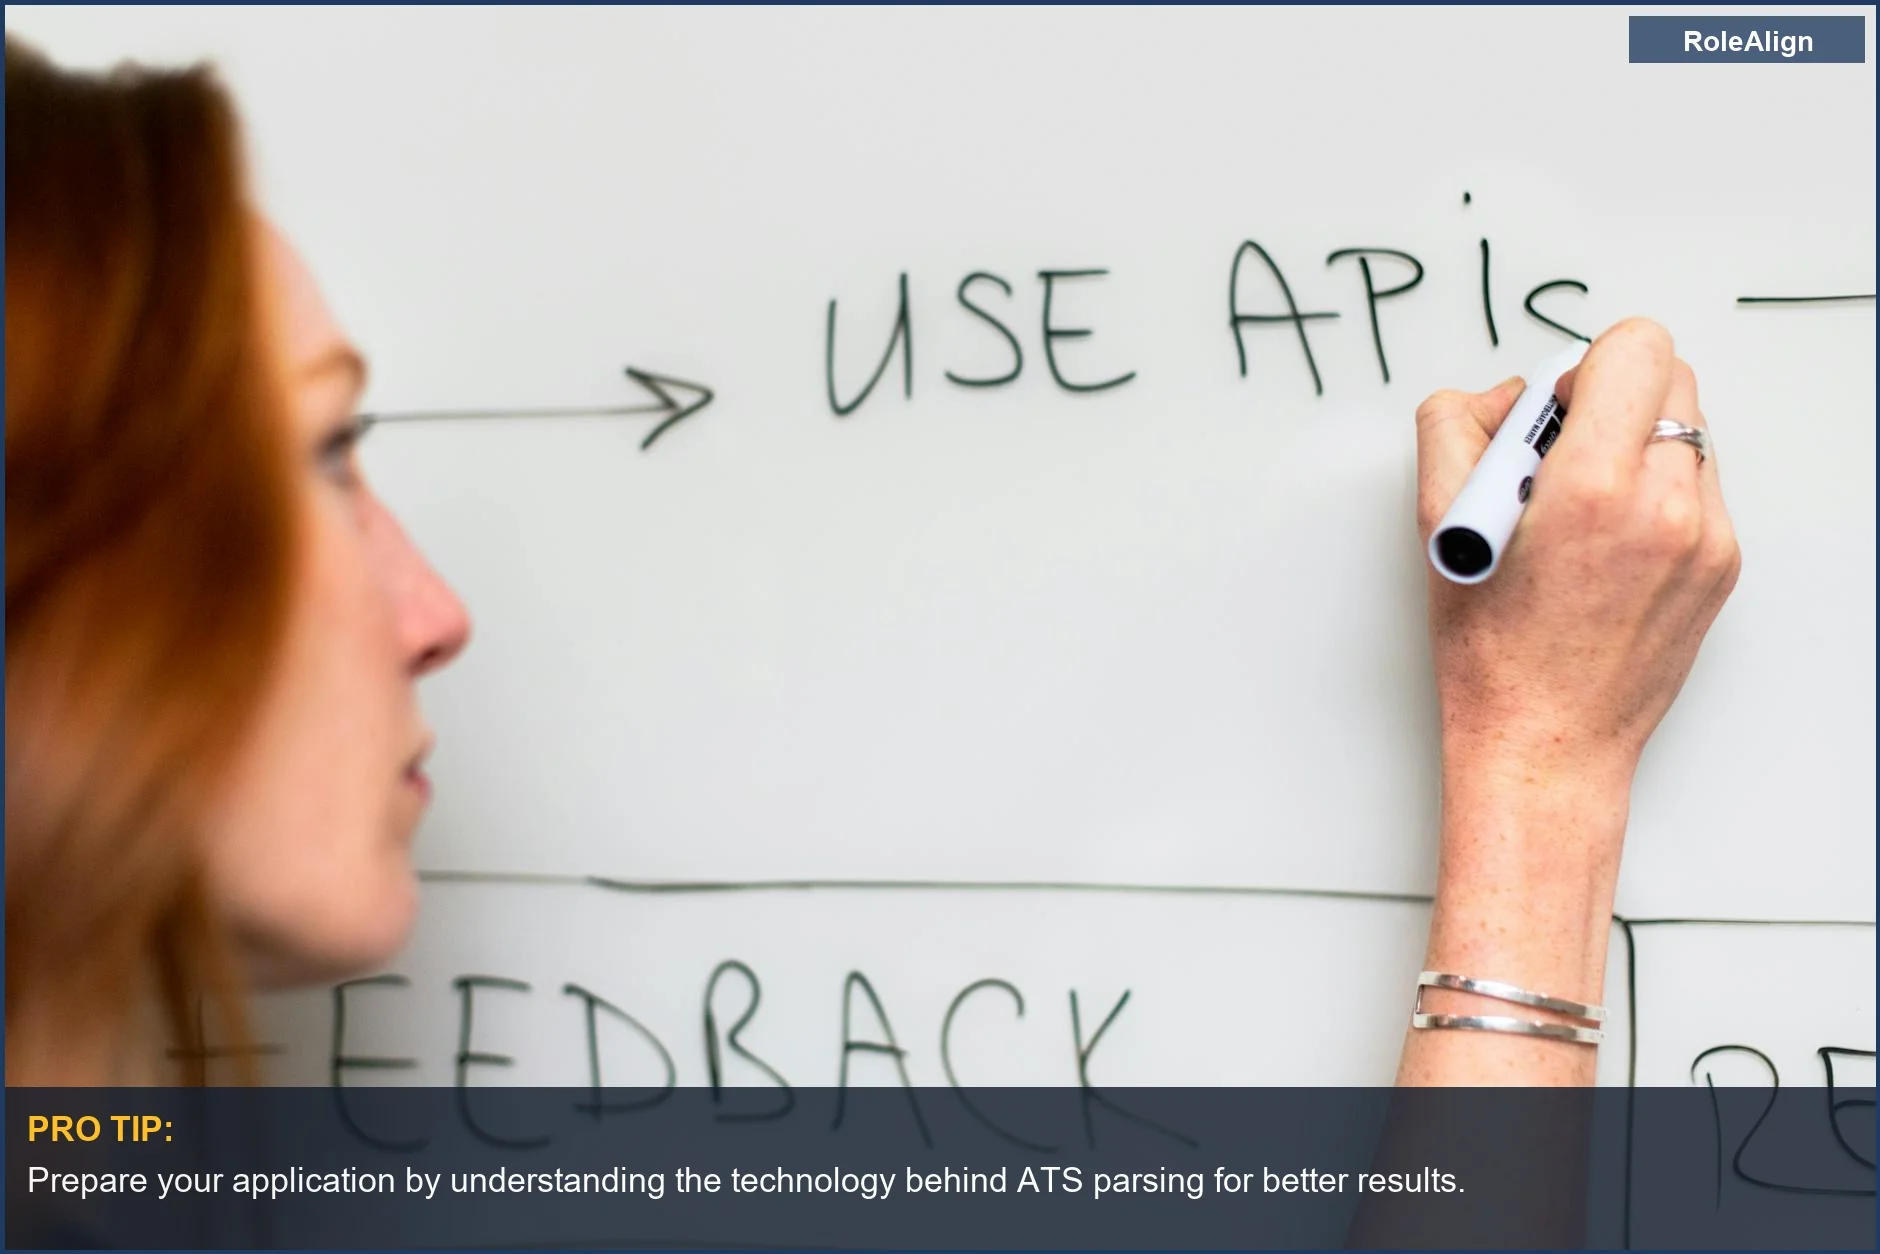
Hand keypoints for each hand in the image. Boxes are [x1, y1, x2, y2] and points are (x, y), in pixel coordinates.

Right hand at [1396, 318, 1741, 1088]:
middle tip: (1558, 456)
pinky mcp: (1724, 564)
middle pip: (1670, 376)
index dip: (1582, 366)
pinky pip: (1698, 484)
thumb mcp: (1438, 526)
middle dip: (1611, 399)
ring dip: (1636, 444)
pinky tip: (1606, 543)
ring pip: (1688, 429)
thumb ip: (1456, 427)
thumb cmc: (1492, 654)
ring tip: (1579, 506)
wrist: (1546, 745)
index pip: (1633, 347)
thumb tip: (1504, 394)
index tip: (1552, 411)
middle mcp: (1668, 505)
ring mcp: (1708, 536)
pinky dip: (1655, 491)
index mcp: (1595, 487)